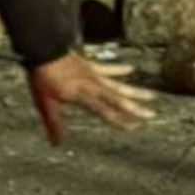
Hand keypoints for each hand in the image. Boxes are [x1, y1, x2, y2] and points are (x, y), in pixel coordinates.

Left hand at [29, 51, 155, 145]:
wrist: (43, 50)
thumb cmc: (42, 77)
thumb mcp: (45, 104)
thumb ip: (54, 124)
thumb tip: (58, 144)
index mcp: (83, 96)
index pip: (105, 111)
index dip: (119, 120)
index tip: (134, 127)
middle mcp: (92, 86)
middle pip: (118, 98)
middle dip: (135, 107)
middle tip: (152, 114)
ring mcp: (93, 74)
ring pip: (118, 85)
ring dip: (135, 91)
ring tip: (151, 95)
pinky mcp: (90, 66)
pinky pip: (108, 69)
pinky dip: (120, 69)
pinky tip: (132, 69)